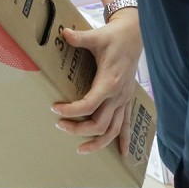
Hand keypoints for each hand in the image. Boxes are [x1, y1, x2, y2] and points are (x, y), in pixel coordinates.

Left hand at [51, 9, 141, 154]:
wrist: (134, 36)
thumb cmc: (114, 38)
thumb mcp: (96, 36)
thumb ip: (80, 37)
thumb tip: (64, 33)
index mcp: (108, 82)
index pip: (89, 105)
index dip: (71, 110)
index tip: (55, 108)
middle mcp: (117, 95)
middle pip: (99, 123)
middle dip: (79, 129)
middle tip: (60, 125)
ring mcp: (123, 100)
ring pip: (113, 130)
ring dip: (98, 142)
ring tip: (81, 149)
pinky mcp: (126, 100)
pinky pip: (126, 125)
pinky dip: (123, 140)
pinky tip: (122, 154)